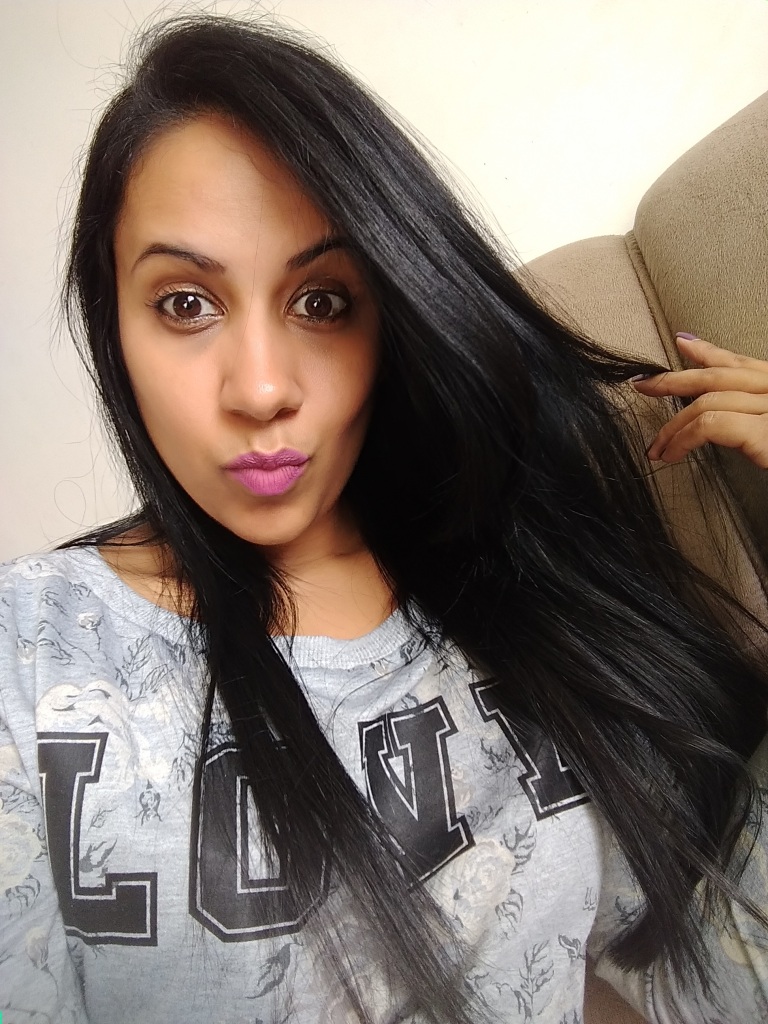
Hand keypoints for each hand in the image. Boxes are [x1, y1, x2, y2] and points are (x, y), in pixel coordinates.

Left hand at [631, 335, 767, 468]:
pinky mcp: (764, 432)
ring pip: (707, 402)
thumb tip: (716, 420)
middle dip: (673, 381)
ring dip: (672, 427)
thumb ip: (748, 418)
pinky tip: (671, 454)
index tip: (681, 342)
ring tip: (655, 447)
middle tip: (643, 384)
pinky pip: (710, 425)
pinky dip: (683, 439)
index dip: (707, 351)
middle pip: (717, 377)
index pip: (739, 363)